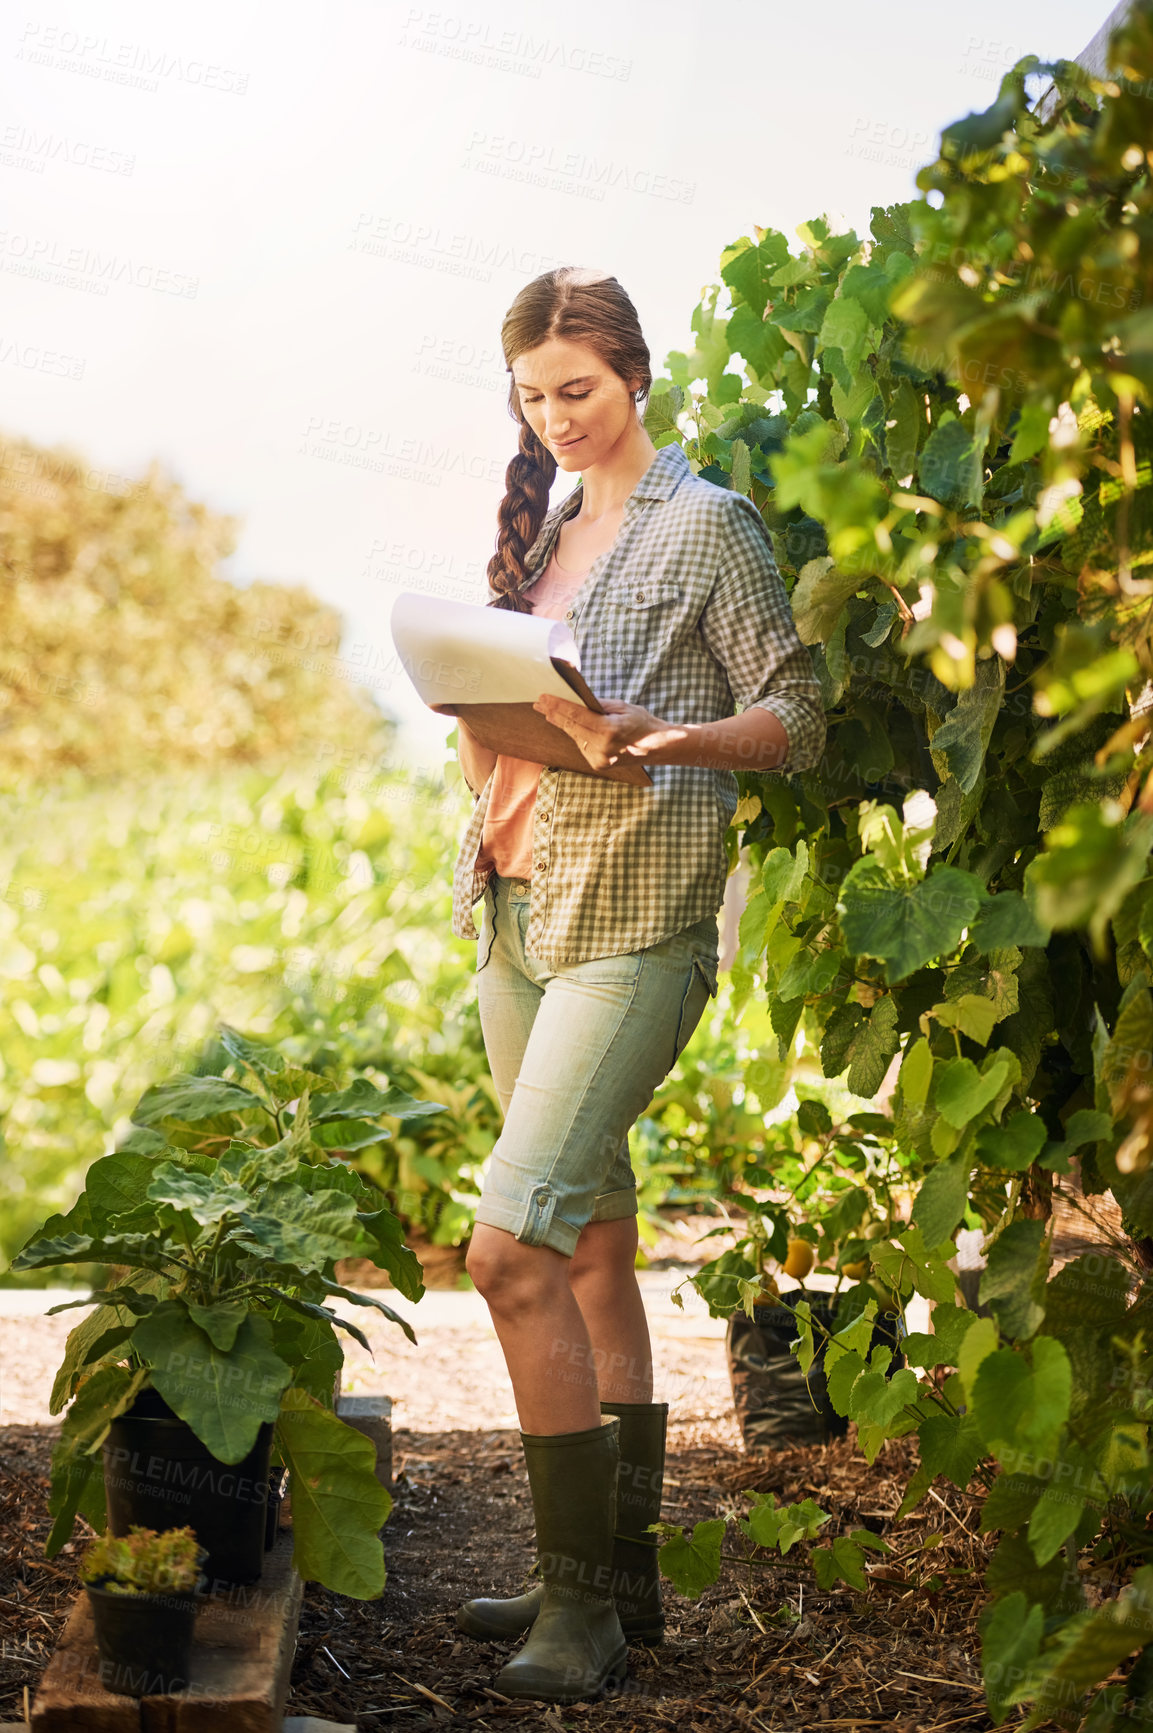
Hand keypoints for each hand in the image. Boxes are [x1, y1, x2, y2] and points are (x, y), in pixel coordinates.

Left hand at [532, 694, 689, 769]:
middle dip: (553, 714)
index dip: (557, 706)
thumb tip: (575, 700)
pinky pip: (581, 745)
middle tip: (538, 703)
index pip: (576, 716)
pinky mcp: (598, 765)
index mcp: (609, 731)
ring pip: (574, 737)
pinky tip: (566, 724)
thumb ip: (597, 706)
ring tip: (548, 712)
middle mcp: (602, 748)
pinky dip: (575, 734)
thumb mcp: (622, 707)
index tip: (543, 698)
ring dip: (562, 724)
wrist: (658, 747)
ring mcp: (599, 759)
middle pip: (570, 727)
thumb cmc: (643, 723)